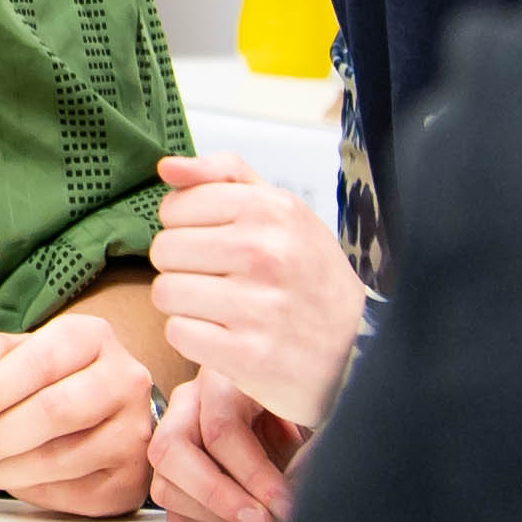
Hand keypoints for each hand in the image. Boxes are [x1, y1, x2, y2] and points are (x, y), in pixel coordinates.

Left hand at [0, 312, 157, 516]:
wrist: (106, 408)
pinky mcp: (130, 479)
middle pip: (54, 411)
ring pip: (62, 459)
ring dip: (5, 471)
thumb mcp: (17, 350)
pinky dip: (29, 491)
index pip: (39, 363)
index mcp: (93, 338)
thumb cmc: (54, 376)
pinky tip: (6, 481)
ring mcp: (134, 433)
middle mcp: (125, 382)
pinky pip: (72, 493)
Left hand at [147, 148, 366, 425]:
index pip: (175, 207)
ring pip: (165, 293)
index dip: (185, 228)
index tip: (213, 243)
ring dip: (186, 305)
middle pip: (164, 250)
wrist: (357, 349)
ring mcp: (257, 306)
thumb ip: (224, 175)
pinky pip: (178, 333)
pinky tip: (226, 336)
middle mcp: (265, 252)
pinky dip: (195, 339)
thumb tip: (168, 167)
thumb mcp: (283, 211)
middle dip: (183, 267)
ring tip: (223, 308)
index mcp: (272, 210)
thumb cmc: (310, 276)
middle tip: (219, 280)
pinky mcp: (247, 355)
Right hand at [151, 375, 304, 521]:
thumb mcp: (315, 411)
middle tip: (262, 520)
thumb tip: (303, 483)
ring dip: (213, 517)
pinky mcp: (175, 473)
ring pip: (165, 486)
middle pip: (171, 452)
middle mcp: (189, 403)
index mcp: (224, 378)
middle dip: (218, 497)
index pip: (220, 429)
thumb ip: (309, 444)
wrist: (302, 407)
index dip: (253, 474)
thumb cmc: (307, 405)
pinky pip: (173, 511)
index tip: (284, 504)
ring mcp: (175, 437)